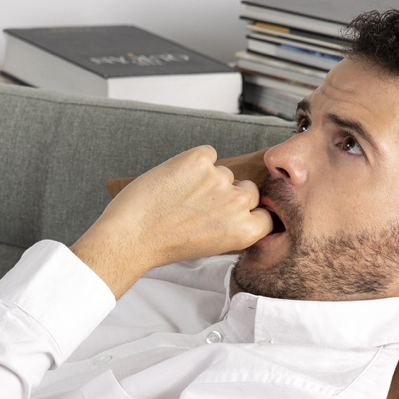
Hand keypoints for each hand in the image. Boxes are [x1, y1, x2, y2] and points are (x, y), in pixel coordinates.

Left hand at [71, 146, 272, 297]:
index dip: (252, 213)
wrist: (131, 235)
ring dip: (208, 179)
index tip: (236, 214)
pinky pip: (206, 153)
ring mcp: (219, 179)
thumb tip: (242, 208)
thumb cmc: (166, 244)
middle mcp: (238, 204)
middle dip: (231, 194)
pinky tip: (176, 179)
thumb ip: (232, 226)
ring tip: (181, 195)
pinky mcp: (198, 159)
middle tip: (203, 205)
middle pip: (249, 189)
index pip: (267, 215)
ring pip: (223, 172)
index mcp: (245, 231)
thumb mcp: (212, 246)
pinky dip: (193, 161)